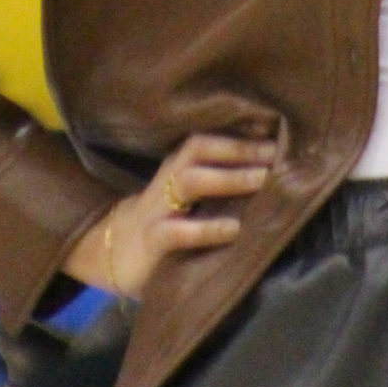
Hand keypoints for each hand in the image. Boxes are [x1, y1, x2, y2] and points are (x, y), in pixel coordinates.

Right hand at [64, 131, 274, 302]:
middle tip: (274, 153)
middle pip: (198, 148)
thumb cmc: (166, 224)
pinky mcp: (151, 240)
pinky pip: (177, 231)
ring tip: (261, 180)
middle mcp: (168, 181)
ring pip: (189, 181)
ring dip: (227, 178)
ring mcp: (157, 209)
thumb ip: (220, 189)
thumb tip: (271, 178)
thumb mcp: (190, 202)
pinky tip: (233, 229)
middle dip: (237, 148)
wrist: (112, 256)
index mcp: (178, 169)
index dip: (240, 133)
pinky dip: (206, 229)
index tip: (275, 130)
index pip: (207, 140)